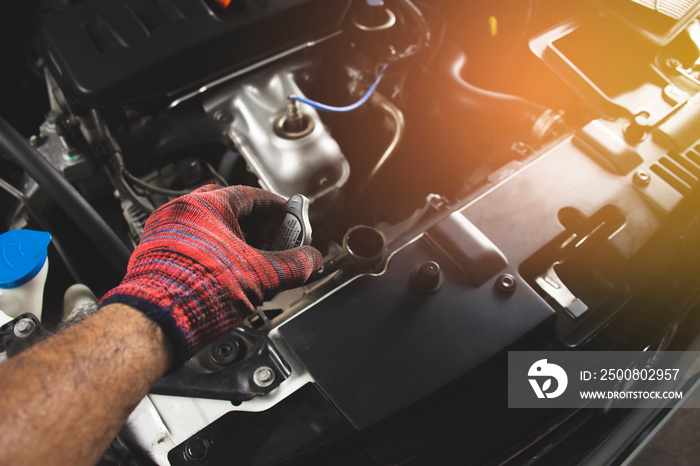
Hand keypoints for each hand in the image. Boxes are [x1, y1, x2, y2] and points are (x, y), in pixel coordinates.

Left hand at [100, 185, 321, 366]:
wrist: (155, 322)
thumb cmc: (197, 292)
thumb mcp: (261, 277)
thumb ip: (293, 266)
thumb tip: (311, 261)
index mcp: (207, 206)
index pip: (250, 195)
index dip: (276, 207)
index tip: (288, 216)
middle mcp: (181, 212)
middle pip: (228, 209)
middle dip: (255, 225)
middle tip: (272, 240)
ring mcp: (165, 232)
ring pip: (209, 228)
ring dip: (233, 240)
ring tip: (250, 261)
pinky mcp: (156, 254)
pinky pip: (193, 244)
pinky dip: (214, 253)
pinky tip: (225, 274)